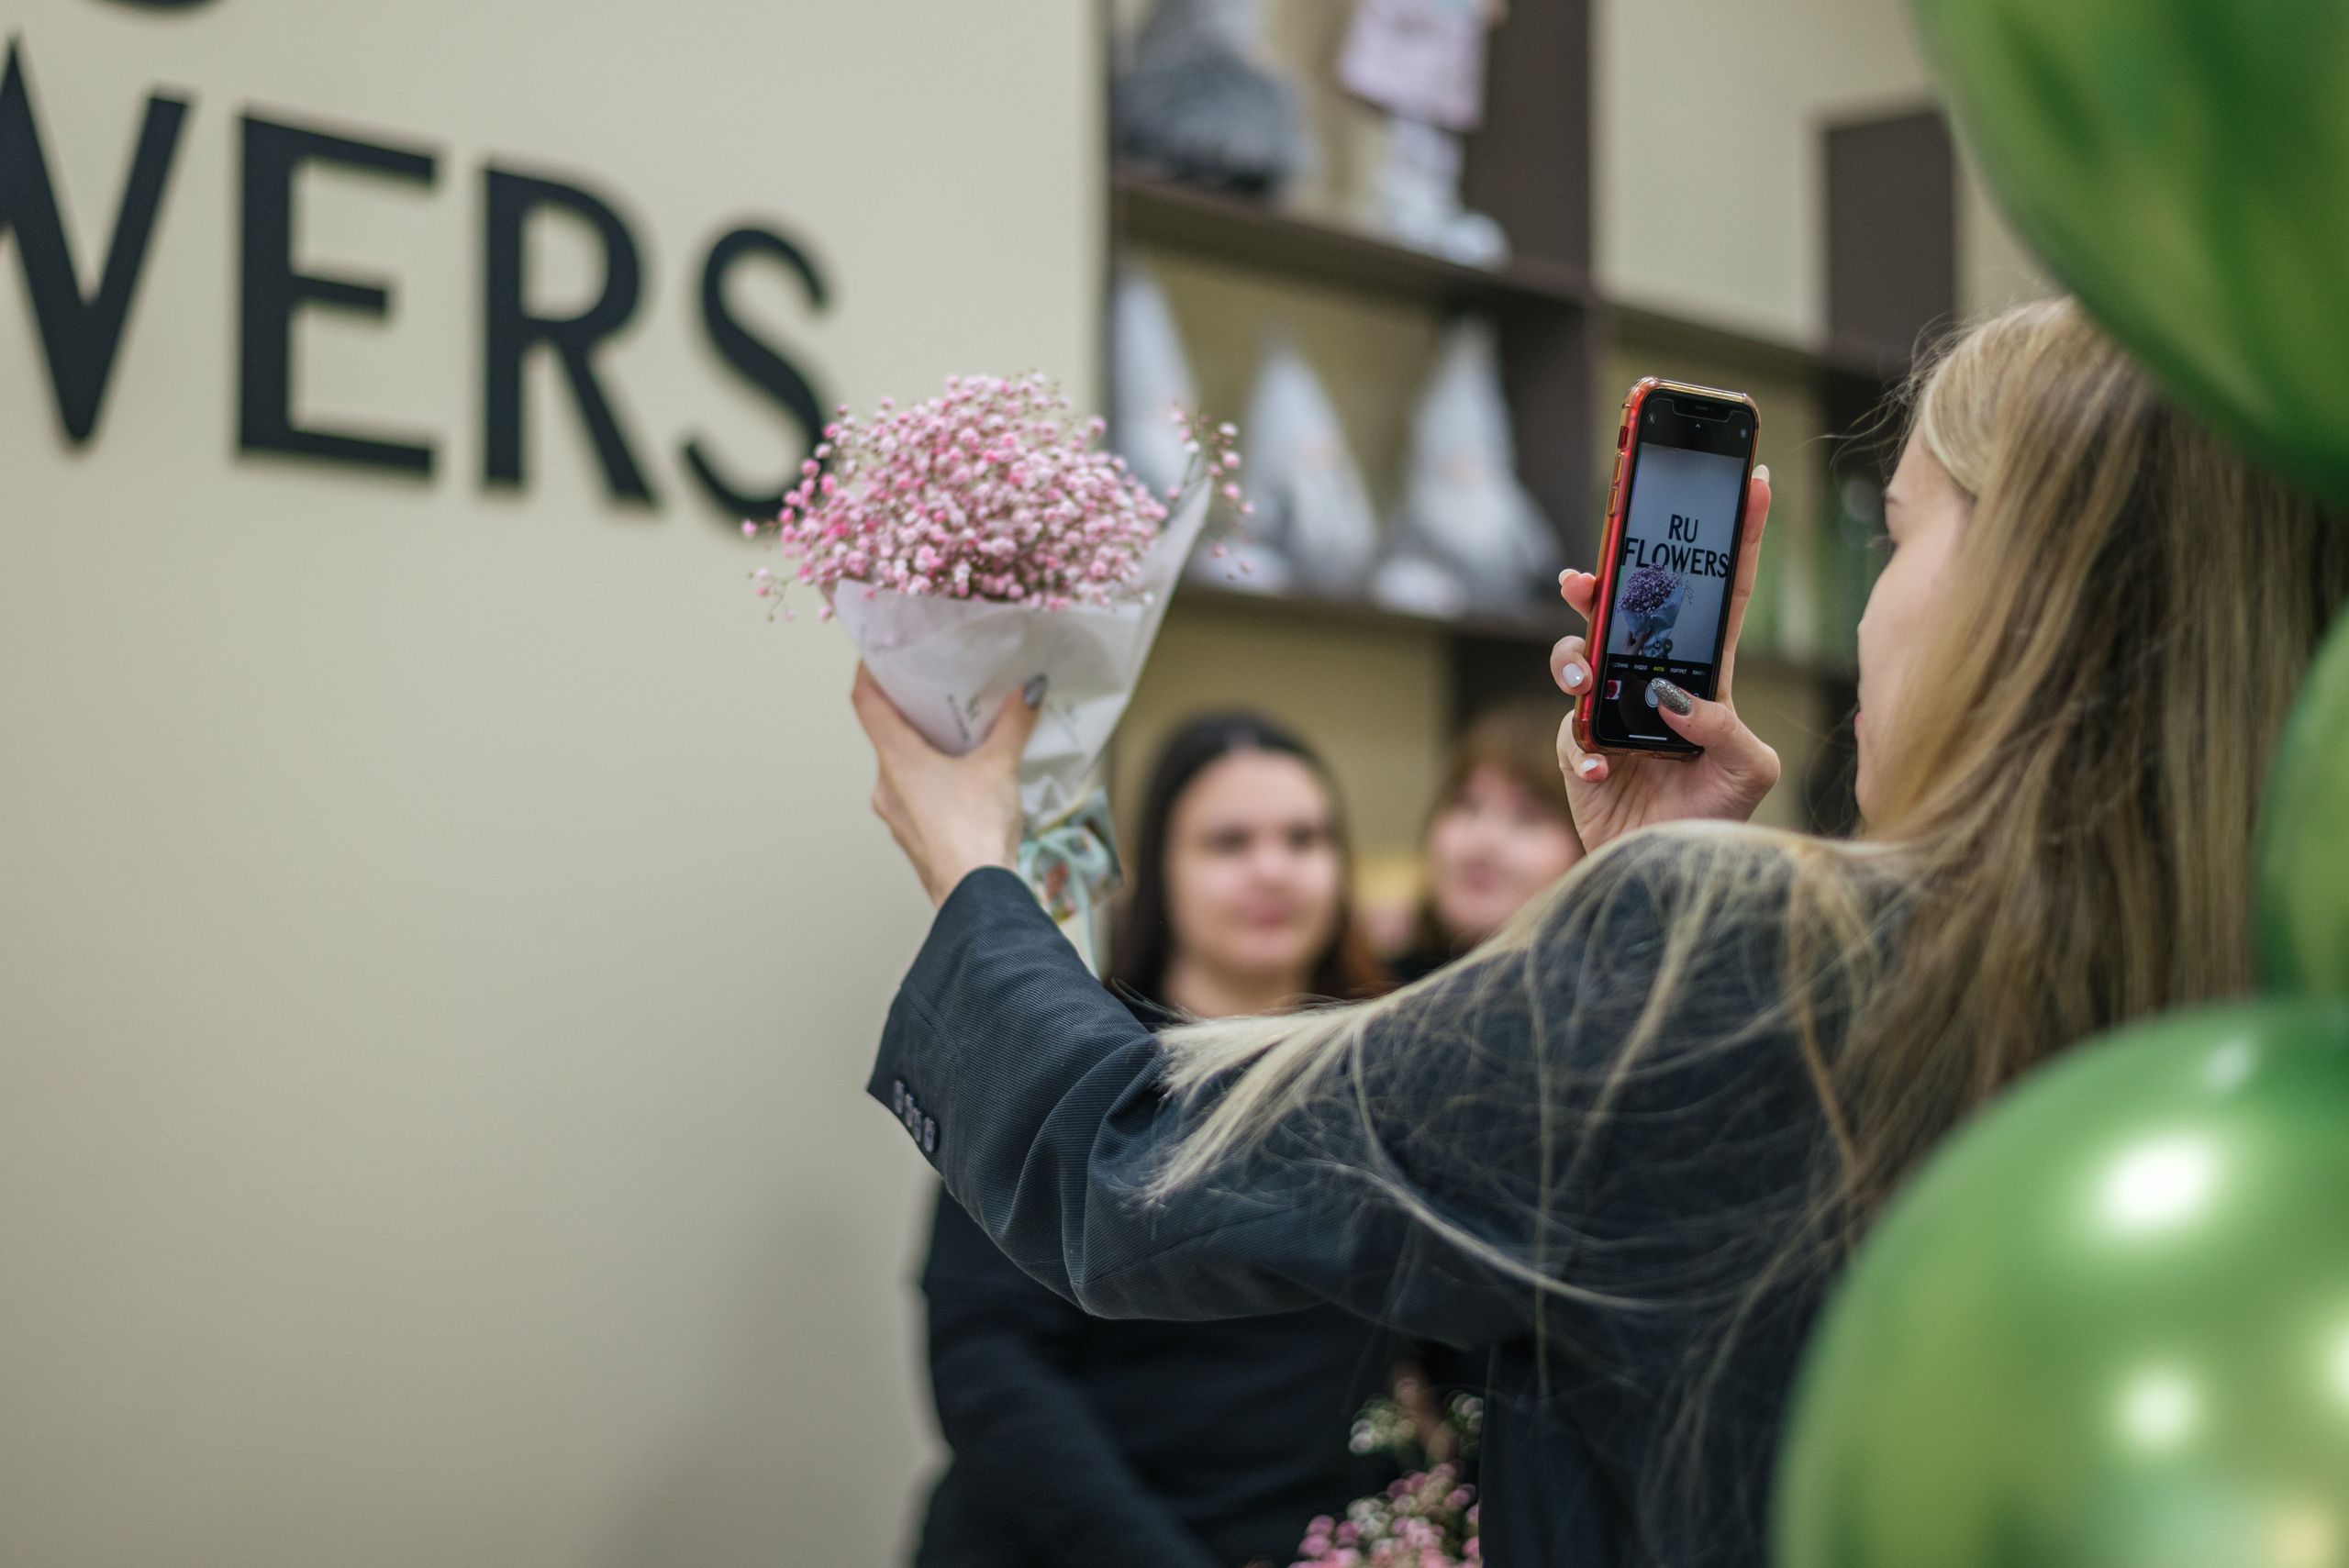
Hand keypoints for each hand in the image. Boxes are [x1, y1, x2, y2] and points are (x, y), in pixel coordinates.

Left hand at [850, 665, 1039, 904]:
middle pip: (886, 736)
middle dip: (911, 713)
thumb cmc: (974, 831)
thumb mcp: (999, 767)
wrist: (977, 898)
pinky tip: (966, 780)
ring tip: (959, 736)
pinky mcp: (914, 838)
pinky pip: (916, 797)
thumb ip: (1013, 725)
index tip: (877, 655)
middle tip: (937, 692)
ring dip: (924, 751)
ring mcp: (897, 816)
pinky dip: (934, 780)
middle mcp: (886, 786)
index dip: (868, 673)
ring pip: (903, 769)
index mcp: (895, 760)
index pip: (865, 703)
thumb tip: (1028, 692)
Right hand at [1550, 466, 1781, 852]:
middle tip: (1591, 575)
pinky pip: (1567, 730)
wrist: (1668, 878)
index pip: (1724, 596)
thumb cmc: (1717, 823)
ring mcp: (1612, 712)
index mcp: (1708, 679)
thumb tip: (1674, 693)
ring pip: (1580, 654)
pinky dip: (1582, 749)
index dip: (1737, 541)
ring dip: (1572, 659)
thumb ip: (1727, 728)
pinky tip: (1604, 772)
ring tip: (1580, 682)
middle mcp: (1655, 684)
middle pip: (1628, 610)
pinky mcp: (1579, 749)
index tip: (1749, 485)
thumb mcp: (1750, 772)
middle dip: (1607, 580)